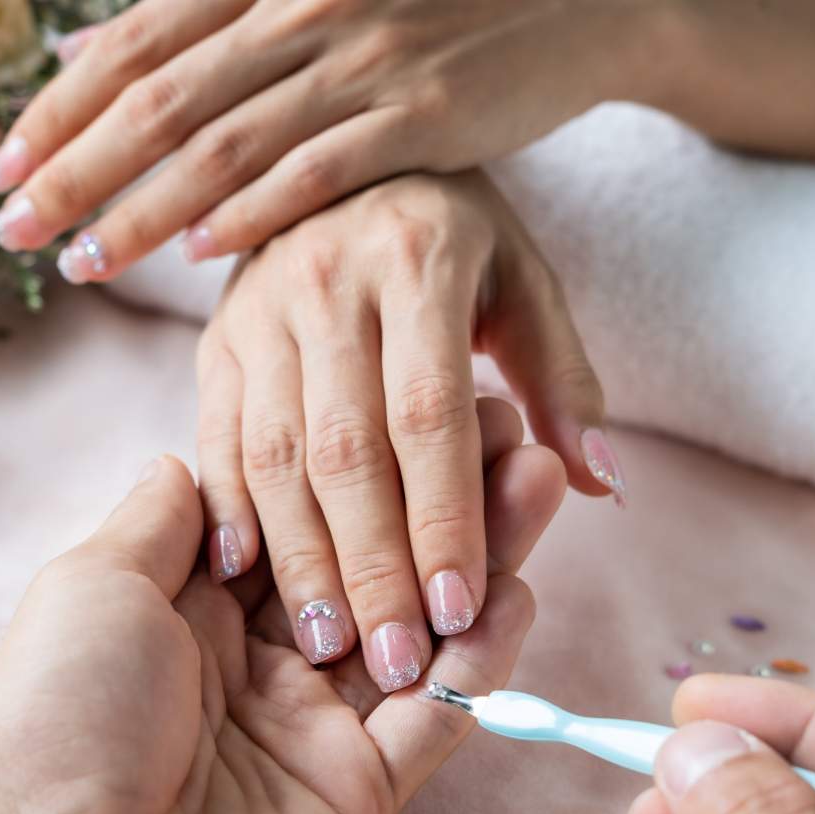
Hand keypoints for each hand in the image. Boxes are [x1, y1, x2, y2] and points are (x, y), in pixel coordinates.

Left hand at [0, 0, 663, 280]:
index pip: (135, 41)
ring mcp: (364, 58)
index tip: (2, 165)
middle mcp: (302, 4)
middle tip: (9, 228)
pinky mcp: (426, 112)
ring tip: (80, 263)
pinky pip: (321, 171)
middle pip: (159, 98)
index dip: (61, 105)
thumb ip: (207, 19)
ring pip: (225, 143)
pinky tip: (199, 256)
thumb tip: (89, 51)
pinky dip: (254, 211)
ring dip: (142, 209)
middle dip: (73, 169)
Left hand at [0, 449, 564, 813]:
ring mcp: (314, 725)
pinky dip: (482, 659)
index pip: (301, 511)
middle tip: (507, 427)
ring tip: (539, 478)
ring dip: (478, 553)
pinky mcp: (359, 792)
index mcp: (193, 603)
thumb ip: (164, 517)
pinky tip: (518, 588)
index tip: (419, 395)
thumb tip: (192, 458)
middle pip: (371, 559)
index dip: (361, 458)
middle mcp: (259, 657)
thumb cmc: (60, 716)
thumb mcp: (95, 584)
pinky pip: (437, 717)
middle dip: (438, 494)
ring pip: (418, 625)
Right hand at [196, 171, 617, 691]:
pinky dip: (227, 508)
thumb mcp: (524, 279)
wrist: (340, 152)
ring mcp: (258, 310)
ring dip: (298, 557)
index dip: (444, 516)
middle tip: (391, 660)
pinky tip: (242, 574)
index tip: (458, 611)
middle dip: (370, 563)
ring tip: (326, 644)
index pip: (429, 413)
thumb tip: (601, 483)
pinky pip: (213, 435)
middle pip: (345, 448)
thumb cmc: (452, 233)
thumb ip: (561, 379)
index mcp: (417, 259)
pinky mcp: (215, 339)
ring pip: (273, 452)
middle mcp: (326, 280)